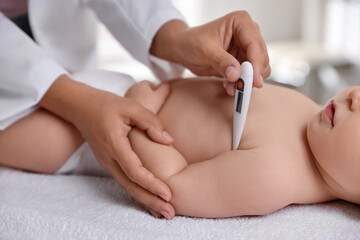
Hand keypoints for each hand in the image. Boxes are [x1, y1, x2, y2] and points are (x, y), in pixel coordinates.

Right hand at [39, 75, 174, 218]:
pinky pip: (124, 181)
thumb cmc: (106, 104)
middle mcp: (108, 158)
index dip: (152, 183)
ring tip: (163, 212)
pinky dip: (137, 192)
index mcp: (114, 144)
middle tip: (170, 213)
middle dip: (151, 201)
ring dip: (145, 200)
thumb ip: (150, 122)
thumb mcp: (130, 106)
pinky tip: (148, 200)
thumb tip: (168, 141)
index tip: (168, 193)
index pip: (134, 171)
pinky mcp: (109, 162)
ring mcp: (107, 162)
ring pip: (127, 187)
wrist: (79, 106)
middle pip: (131, 186)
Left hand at [151, 11, 270, 94]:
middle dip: (252, 74)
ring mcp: (246, 48)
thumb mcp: (205, 50)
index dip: (256, 63)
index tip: (253, 80)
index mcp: (240, 22)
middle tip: (243, 88)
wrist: (182, 49)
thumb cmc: (191, 42)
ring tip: (230, 87)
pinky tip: (229, 86)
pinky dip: (241, 84)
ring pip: (257, 69)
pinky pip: (248, 76)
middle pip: (260, 57)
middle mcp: (247, 34)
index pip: (254, 43)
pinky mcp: (242, 61)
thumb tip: (236, 75)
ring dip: (246, 81)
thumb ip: (221, 61)